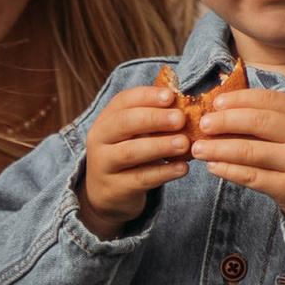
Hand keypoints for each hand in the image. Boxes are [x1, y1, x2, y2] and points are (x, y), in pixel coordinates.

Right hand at [78, 81, 191, 236]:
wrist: (106, 192)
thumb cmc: (128, 152)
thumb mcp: (134, 132)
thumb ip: (153, 113)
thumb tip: (181, 92)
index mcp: (106, 119)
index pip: (123, 101)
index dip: (147, 96)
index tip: (171, 96)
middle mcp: (100, 139)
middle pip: (124, 123)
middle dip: (154, 118)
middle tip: (180, 119)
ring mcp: (104, 164)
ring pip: (130, 152)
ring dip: (160, 146)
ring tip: (184, 143)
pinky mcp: (115, 188)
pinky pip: (140, 179)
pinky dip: (163, 173)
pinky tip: (182, 168)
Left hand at [190, 88, 284, 228]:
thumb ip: (273, 116)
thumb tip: (224, 106)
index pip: (268, 99)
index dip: (238, 99)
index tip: (216, 103)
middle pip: (257, 122)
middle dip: (224, 121)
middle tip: (203, 124)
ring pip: (250, 151)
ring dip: (218, 148)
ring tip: (198, 148)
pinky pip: (251, 177)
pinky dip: (228, 171)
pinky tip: (213, 166)